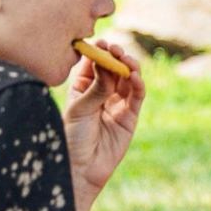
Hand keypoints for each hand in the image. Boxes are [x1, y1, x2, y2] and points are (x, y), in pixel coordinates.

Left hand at [63, 40, 143, 201]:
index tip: (101, 42)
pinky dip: (138, 85)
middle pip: (113, 69)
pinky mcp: (130, 117)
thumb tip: (107, 63)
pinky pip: (137, 97)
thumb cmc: (72, 138)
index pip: (93, 64)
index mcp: (83, 88)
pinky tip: (134, 77)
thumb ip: (97, 86)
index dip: (99, 52)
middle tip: (116, 50)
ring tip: (127, 61)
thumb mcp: (80, 108)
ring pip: (128, 80)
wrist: (80, 168)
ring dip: (129, 68)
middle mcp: (101, 93)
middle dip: (116, 57)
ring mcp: (117, 104)